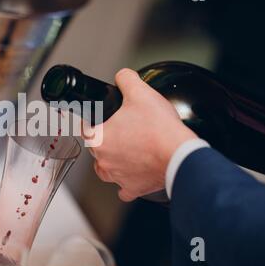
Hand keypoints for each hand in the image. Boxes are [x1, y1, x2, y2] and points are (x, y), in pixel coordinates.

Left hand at [85, 68, 197, 201]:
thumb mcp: (140, 92)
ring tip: (124, 152)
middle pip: (96, 149)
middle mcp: (103, 161)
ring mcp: (117, 177)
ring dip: (112, 162)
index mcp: (99, 138)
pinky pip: (124, 189)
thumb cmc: (158, 128)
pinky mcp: (133, 189)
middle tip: (120, 131)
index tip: (95, 120)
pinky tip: (134, 174)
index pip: (84, 129)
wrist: (180, 154)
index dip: (90, 121)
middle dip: (105, 140)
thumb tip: (122, 76)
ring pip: (106, 170)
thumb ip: (126, 79)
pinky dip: (127, 183)